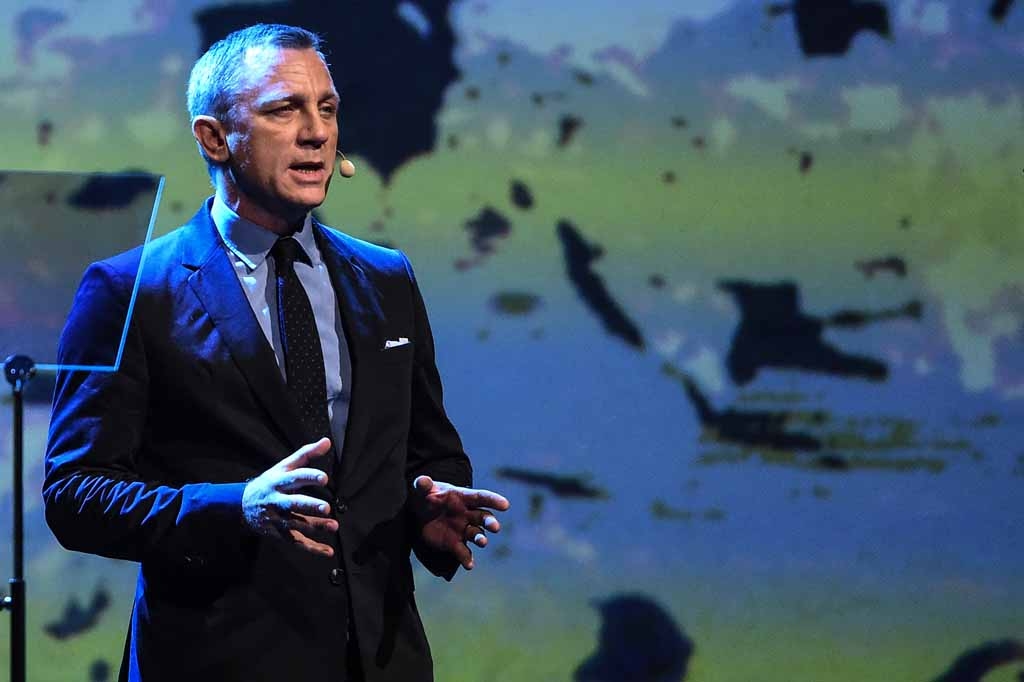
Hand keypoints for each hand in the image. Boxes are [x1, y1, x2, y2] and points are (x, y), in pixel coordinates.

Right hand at [242, 437, 338, 556]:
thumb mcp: (284, 466)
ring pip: (296, 524)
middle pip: (293, 504)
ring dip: (315, 527)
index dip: (309, 477)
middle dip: (309, 506)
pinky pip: (296, 542)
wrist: (241, 505)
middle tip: (326, 507)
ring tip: (334, 526)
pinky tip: (328, 552)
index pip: (294, 478)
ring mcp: (276, 519)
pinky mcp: (278, 533)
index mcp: (278, 481)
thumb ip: (306, 454)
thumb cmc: (269, 482)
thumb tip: (328, 441)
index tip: (324, 478)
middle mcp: (276, 500)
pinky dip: (312, 549)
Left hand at [410, 475, 509, 569]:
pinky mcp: (454, 544)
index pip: (481, 497)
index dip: (493, 500)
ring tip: (483, 542)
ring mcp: (463, 529)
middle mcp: (467, 514)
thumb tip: (422, 481)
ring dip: (481, 539)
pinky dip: (467, 559)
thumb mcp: (423, 489)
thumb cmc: (426, 497)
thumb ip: (423, 485)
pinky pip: (463, 552)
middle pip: (484, 517)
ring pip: (477, 534)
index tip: (505, 505)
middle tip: (495, 527)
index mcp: (463, 498)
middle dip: (490, 522)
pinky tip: (469, 565)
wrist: (419, 514)